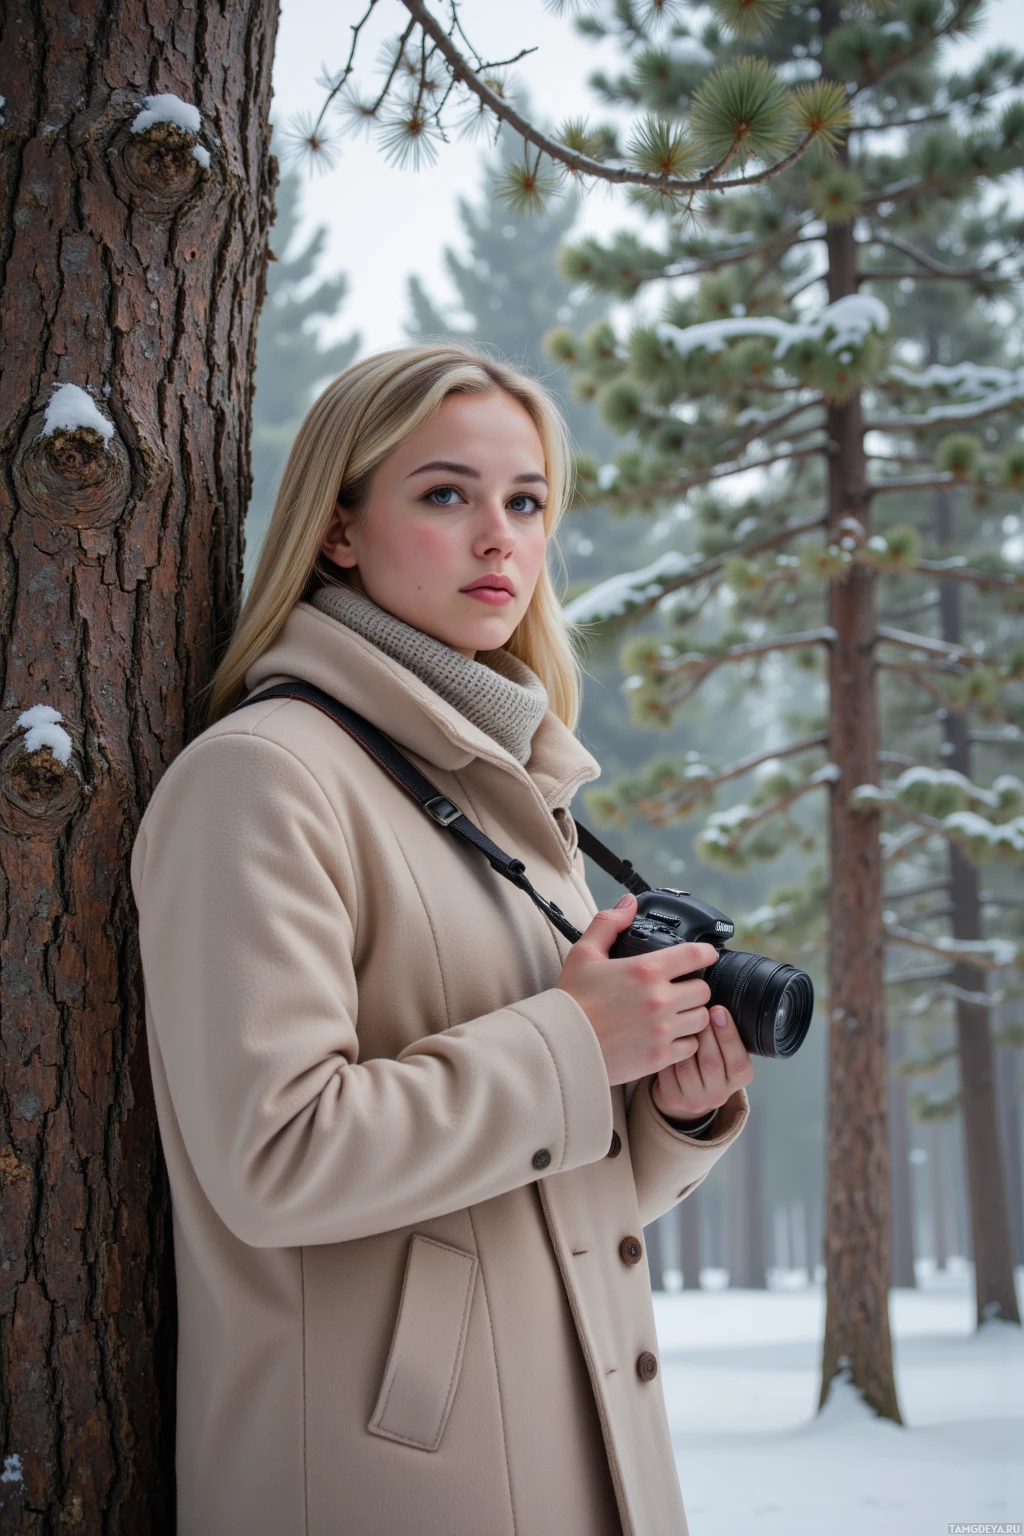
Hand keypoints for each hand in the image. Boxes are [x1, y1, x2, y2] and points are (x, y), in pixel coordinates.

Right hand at [555, 891, 717, 1087]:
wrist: (561, 1045)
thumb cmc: (572, 999)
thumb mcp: (584, 953)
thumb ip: (609, 923)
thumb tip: (629, 902)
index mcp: (645, 970)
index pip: (695, 955)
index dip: (706, 953)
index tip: (707, 955)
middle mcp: (659, 1000)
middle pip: (703, 990)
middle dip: (694, 986)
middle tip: (681, 988)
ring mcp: (662, 1030)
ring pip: (701, 1019)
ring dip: (691, 1014)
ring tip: (676, 1013)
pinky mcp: (659, 1056)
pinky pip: (691, 1046)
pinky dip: (684, 1041)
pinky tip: (668, 1035)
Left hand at [651, 1006, 753, 1122]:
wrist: (686, 1087)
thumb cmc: (708, 1057)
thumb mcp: (727, 1048)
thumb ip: (728, 1033)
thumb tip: (722, 1006)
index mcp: (740, 1079)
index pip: (738, 1060)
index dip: (728, 1034)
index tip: (718, 1009)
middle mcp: (720, 1094)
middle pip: (711, 1062)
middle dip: (704, 1032)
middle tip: (695, 1009)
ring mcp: (696, 1100)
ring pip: (686, 1066)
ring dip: (681, 1040)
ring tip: (677, 1018)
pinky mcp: (673, 1099)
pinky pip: (668, 1071)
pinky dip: (665, 1051)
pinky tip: (663, 1036)